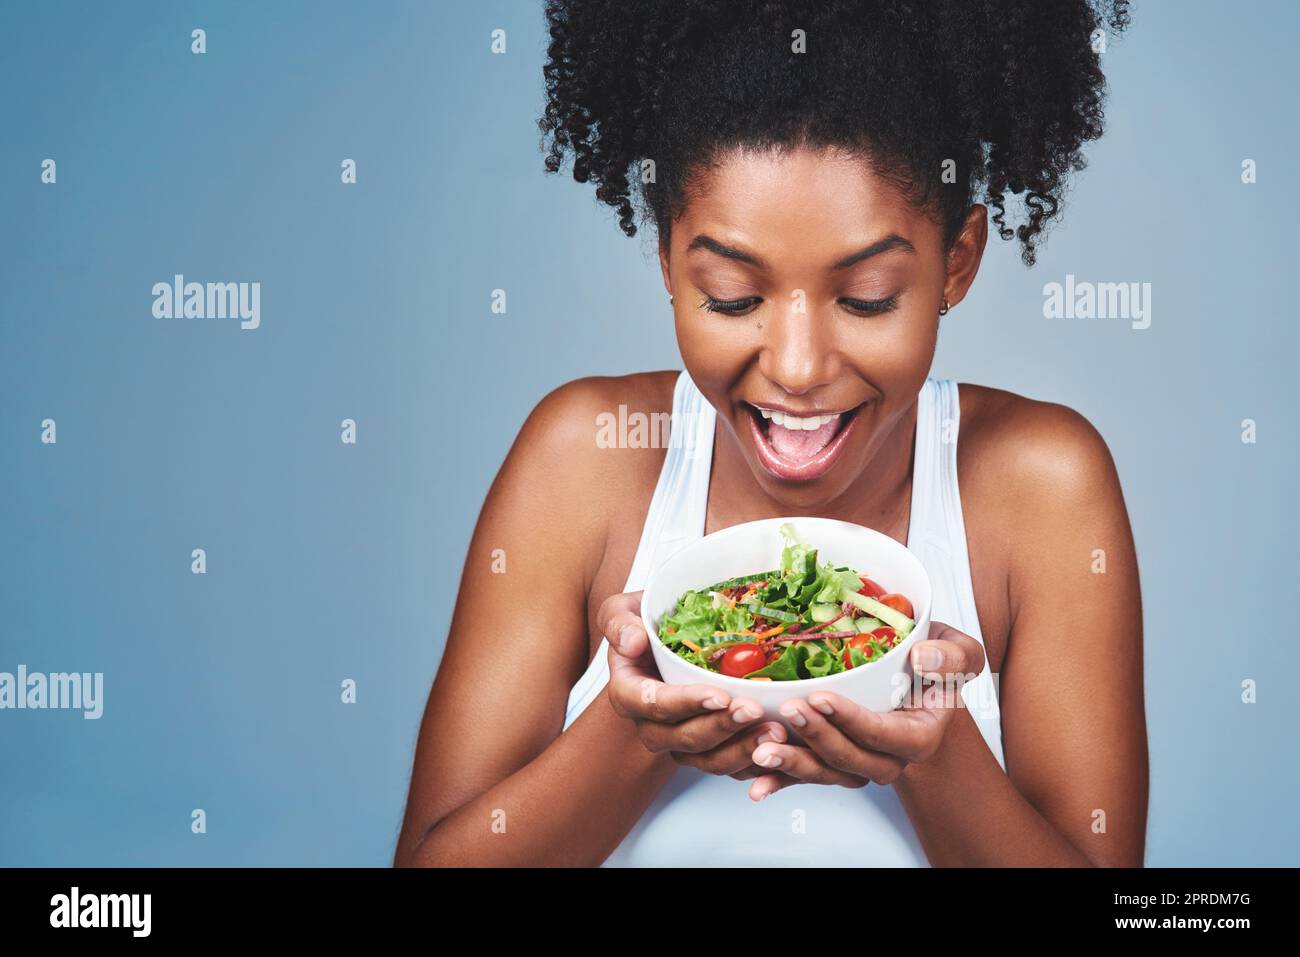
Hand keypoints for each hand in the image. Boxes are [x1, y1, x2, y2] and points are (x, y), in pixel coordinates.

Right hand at [598, 589, 787, 779]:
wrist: (664, 644)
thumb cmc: (645, 625)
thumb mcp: (623, 611)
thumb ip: (619, 621)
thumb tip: (632, 642)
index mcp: (629, 694)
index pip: (654, 704)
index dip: (687, 703)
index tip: (719, 695)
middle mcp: (652, 726)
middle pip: (686, 738)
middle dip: (723, 726)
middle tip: (754, 709)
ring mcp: (679, 742)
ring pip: (709, 760)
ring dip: (743, 749)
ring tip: (774, 732)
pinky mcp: (705, 751)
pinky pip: (729, 767)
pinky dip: (754, 762)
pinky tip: (778, 750)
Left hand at [746, 621, 985, 800]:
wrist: (916, 680)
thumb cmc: (934, 664)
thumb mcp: (958, 650)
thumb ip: (954, 656)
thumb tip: (925, 658)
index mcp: (918, 736)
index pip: (882, 734)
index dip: (851, 720)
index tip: (820, 697)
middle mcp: (888, 758)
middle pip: (850, 759)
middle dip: (816, 738)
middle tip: (788, 711)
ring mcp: (858, 763)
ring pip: (825, 772)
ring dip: (792, 765)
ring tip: (762, 750)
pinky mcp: (832, 762)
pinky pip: (806, 777)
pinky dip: (780, 781)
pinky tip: (756, 782)